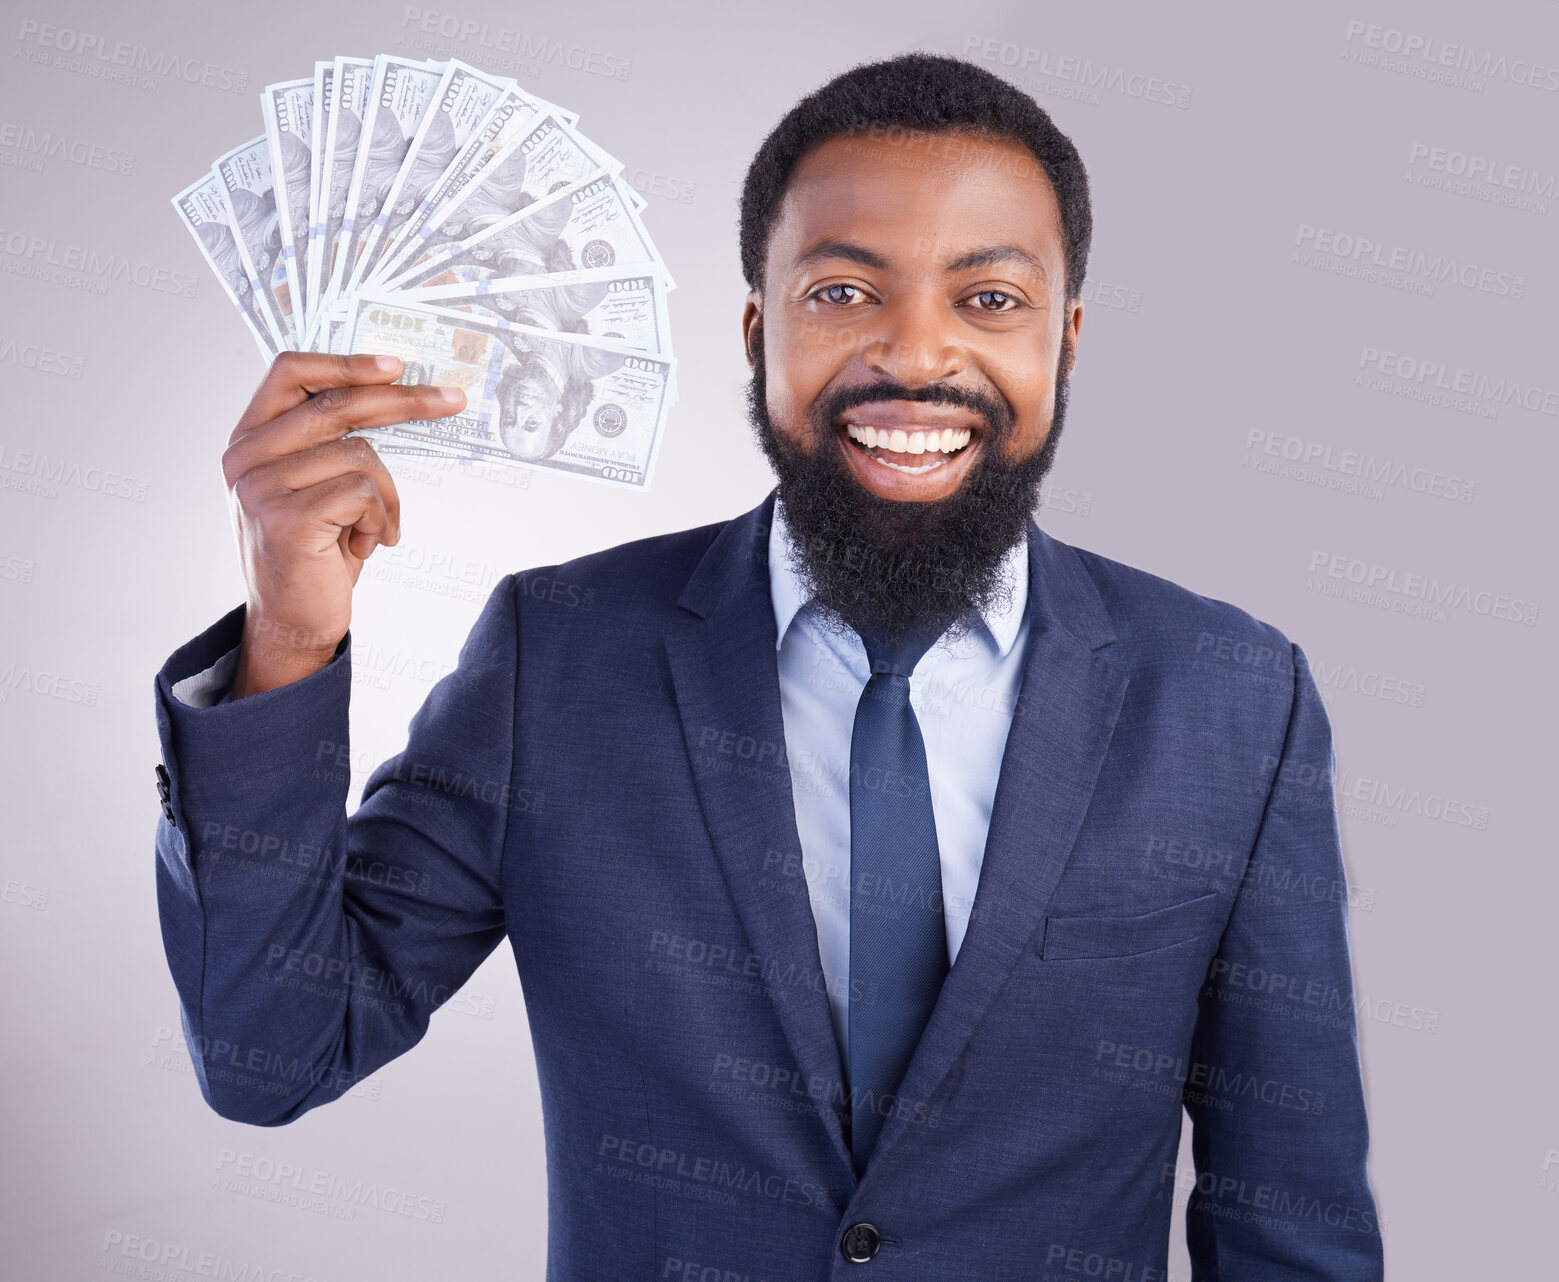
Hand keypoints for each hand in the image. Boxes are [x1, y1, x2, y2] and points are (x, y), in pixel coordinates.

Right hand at [221, 351, 465, 698]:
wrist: (293, 623)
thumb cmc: (312, 553)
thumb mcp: (312, 486)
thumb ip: (327, 441)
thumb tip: (389, 389)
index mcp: (249, 439)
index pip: (291, 371)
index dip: (346, 362)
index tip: (395, 364)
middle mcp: (245, 457)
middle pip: (337, 404)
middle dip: (405, 401)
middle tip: (453, 400)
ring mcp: (260, 487)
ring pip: (361, 455)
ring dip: (387, 496)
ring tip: (376, 528)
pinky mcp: (286, 518)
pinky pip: (364, 493)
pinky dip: (381, 520)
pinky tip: (367, 546)